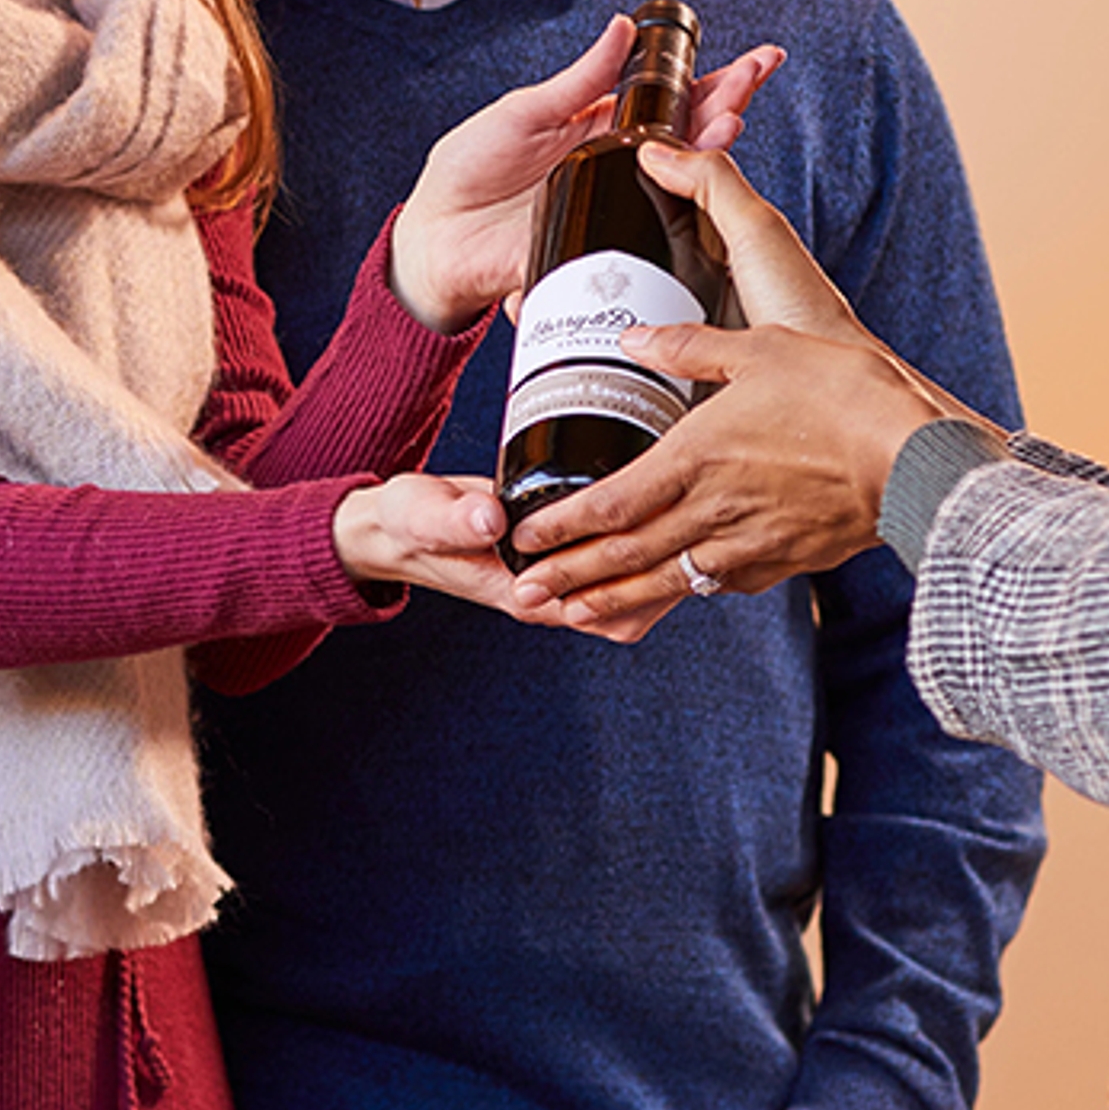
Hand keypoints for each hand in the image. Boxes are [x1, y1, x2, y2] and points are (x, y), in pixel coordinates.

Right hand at [333, 473, 684, 643]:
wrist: (399, 527)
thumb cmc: (409, 527)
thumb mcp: (422, 518)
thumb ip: (454, 520)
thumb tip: (492, 518)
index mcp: (526, 594)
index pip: (605, 607)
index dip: (646, 582)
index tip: (678, 542)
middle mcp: (553, 591)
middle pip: (635, 600)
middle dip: (675, 567)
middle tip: (709, 519)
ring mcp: (562, 571)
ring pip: (634, 580)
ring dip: (666, 551)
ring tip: (702, 510)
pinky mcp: (566, 545)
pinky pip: (618, 553)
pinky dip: (647, 536)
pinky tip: (668, 502)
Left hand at [387, 17, 785, 331]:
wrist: (435, 235)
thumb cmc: (469, 168)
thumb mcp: (523, 111)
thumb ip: (579, 80)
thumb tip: (623, 28)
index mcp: (603, 128)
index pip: (670, 100)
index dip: (714, 80)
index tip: (756, 59)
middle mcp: (619, 167)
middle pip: (690, 134)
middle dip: (729, 101)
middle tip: (758, 72)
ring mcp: (615, 207)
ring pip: (681, 179)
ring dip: (712, 146)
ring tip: (732, 116)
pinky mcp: (602, 245)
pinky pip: (649, 230)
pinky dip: (678, 206)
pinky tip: (698, 179)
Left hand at [505, 144, 1001, 627]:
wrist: (916, 462)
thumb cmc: (842, 398)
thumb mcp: (759, 350)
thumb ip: (689, 346)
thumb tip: (633, 335)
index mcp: (694, 459)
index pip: (608, 503)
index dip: (560, 525)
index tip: (523, 538)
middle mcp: (712, 513)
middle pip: (624, 555)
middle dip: (568, 578)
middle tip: (521, 595)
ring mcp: (748, 546)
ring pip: (665, 582)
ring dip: (612, 599)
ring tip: (569, 614)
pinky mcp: (783, 562)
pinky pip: (717, 585)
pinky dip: (680, 595)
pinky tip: (667, 594)